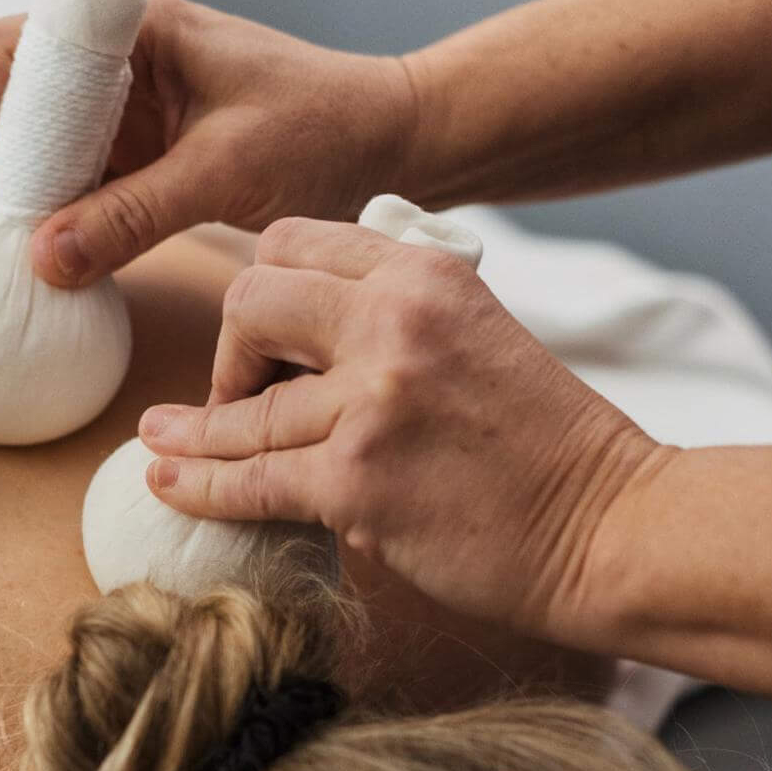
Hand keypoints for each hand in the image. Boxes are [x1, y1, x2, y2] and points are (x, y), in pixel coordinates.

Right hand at [0, 0, 416, 288]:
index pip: (16, 50)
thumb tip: (41, 259)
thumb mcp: (224, 174)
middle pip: (3, 93)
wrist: (389, 143)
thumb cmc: (323, 133)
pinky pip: (64, 179)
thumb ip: (132, 215)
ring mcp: (120, 109)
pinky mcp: (134, 155)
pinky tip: (10, 257)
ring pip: (26, 140)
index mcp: (132, 29)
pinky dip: (34, 216)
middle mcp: (114, 60)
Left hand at [138, 217, 671, 646]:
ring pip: (243, 409)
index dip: (257, 290)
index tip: (253, 340)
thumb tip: (305, 337)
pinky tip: (166, 482)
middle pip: (250, 303)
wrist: (610, 525)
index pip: (292, 245)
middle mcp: (393, 323)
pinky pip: (250, 481)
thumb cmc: (545, 445)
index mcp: (424, 273)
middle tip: (229, 395)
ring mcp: (372, 403)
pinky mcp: (357, 483)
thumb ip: (396, 318)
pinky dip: (199, 487)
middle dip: (225, 351)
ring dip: (195, 431)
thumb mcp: (478, 335)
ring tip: (160, 439)